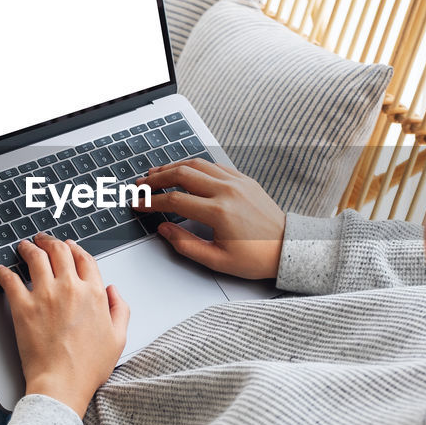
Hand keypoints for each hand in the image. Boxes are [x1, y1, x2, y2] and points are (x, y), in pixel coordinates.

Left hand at [0, 234, 129, 417]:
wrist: (62, 383)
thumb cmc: (88, 367)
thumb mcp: (118, 338)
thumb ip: (120, 309)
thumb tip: (114, 291)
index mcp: (94, 294)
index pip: (84, 258)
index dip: (76, 248)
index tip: (69, 246)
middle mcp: (70, 288)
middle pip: (60, 251)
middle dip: (51, 241)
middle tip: (43, 239)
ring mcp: (45, 295)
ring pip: (36, 258)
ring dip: (29, 248)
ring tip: (24, 246)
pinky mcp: (23, 307)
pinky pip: (10, 280)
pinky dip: (4, 272)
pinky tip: (1, 270)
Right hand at [134, 158, 285, 279]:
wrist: (287, 247)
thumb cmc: (256, 257)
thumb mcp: (217, 260)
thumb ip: (185, 244)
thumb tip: (164, 229)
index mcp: (219, 212)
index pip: (175, 201)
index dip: (151, 202)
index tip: (138, 204)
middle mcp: (227, 191)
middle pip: (182, 174)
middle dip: (156, 178)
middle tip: (141, 185)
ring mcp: (236, 182)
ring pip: (197, 164)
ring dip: (173, 167)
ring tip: (157, 174)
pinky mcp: (244, 179)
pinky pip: (214, 165)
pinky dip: (195, 166)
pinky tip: (185, 172)